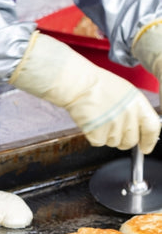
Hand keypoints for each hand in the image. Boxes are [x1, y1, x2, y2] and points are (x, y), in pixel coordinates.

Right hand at [10, 32, 160, 153]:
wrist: (80, 85)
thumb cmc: (98, 85)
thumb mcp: (125, 94)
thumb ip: (133, 110)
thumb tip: (134, 125)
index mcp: (138, 104)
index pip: (152, 128)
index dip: (149, 141)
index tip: (145, 148)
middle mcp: (129, 116)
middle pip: (130, 141)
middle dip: (122, 140)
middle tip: (112, 131)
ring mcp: (114, 126)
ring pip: (113, 142)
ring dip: (105, 135)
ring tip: (99, 119)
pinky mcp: (99, 133)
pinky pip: (98, 142)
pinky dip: (92, 136)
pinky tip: (91, 122)